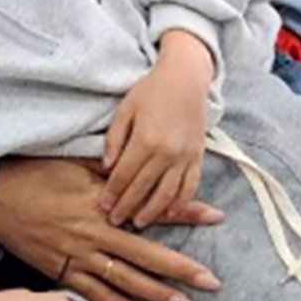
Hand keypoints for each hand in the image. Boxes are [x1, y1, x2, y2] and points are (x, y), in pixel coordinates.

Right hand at [0, 159, 222, 300]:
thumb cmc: (36, 174)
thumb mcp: (76, 164)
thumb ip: (112, 170)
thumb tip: (143, 168)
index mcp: (102, 203)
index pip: (152, 210)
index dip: (185, 213)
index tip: (216, 216)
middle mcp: (95, 234)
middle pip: (146, 255)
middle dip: (181, 270)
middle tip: (211, 282)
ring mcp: (78, 257)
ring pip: (125, 280)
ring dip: (156, 294)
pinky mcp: (62, 273)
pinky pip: (95, 294)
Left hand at [102, 30, 212, 228]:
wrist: (186, 78)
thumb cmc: (152, 90)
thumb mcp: (126, 109)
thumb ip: (114, 139)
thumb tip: (106, 167)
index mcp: (145, 139)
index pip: (124, 175)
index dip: (112, 193)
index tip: (102, 207)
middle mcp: (166, 152)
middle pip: (142, 189)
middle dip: (126, 207)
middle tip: (115, 221)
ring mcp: (185, 156)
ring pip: (167, 194)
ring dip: (152, 212)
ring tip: (138, 222)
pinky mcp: (198, 157)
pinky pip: (190, 187)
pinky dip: (180, 203)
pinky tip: (169, 212)